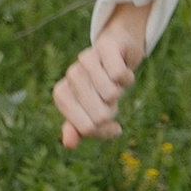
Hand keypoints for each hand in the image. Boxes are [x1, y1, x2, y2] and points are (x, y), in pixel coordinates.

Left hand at [56, 0, 151, 146]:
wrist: (117, 52)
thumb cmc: (101, 88)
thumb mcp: (91, 111)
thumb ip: (79, 129)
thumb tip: (69, 144)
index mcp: (62, 95)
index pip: (87, 128)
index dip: (104, 129)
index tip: (108, 122)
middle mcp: (70, 76)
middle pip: (100, 115)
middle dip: (112, 110)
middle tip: (110, 99)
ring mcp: (86, 59)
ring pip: (110, 93)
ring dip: (120, 92)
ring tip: (114, 84)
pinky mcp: (105, 46)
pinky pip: (120, 74)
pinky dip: (128, 77)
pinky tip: (123, 72)